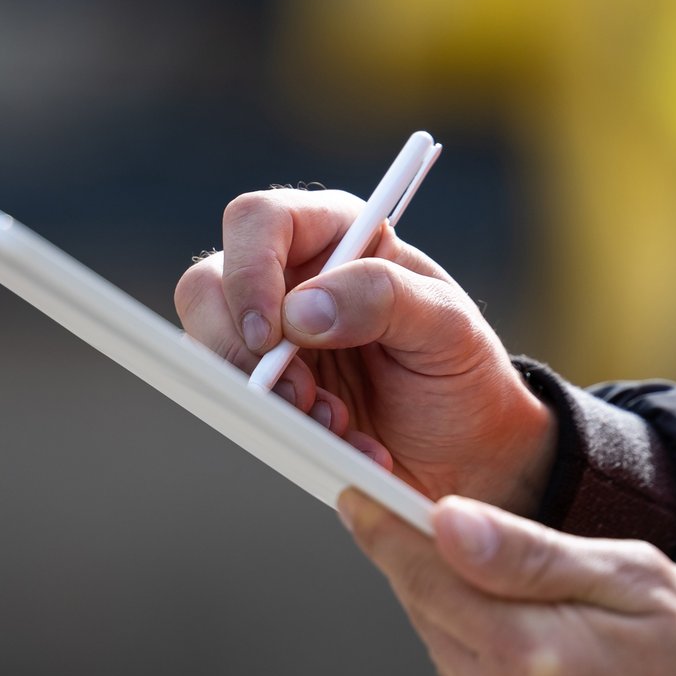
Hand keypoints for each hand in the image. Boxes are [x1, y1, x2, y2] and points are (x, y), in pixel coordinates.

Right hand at [175, 188, 555, 512]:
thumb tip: (300, 311)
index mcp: (337, 235)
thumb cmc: (463, 373)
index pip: (260, 221)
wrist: (468, 454)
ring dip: (262, 397)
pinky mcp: (265, 392)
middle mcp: (291, 279)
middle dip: (239, 347)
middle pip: (207, 286)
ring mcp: (270, 339)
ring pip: (209, 351)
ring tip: (335, 423)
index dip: (250, 270)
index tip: (272, 332)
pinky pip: (235, 407)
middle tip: (296, 394)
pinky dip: (280, 432)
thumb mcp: (449, 327)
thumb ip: (383, 298)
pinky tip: (339, 444)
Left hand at [339, 490, 675, 675]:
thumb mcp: (631, 577)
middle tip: (478, 546)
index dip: (386, 533)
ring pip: (447, 663)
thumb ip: (530, 554)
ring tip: (551, 628)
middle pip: (431, 618)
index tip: (356, 499)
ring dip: (474, 631)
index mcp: (531, 656)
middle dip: (444, 576)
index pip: (425, 578)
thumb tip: (446, 524)